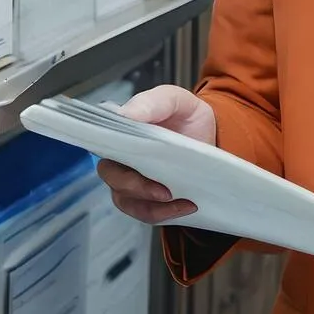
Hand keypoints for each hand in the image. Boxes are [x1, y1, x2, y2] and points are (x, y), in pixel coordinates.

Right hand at [96, 85, 216, 225]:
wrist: (213, 134)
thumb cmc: (186, 115)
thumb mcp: (174, 100)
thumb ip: (151, 102)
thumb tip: (125, 113)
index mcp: (121, 130)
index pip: (100, 141)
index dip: (109, 151)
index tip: (129, 158)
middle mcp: (120, 156)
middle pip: (111, 176)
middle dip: (135, 187)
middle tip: (163, 190)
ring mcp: (132, 179)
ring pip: (127, 200)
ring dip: (152, 206)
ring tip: (181, 201)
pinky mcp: (148, 198)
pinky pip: (146, 213)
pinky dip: (165, 213)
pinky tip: (187, 206)